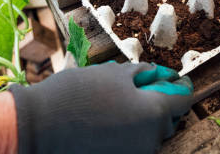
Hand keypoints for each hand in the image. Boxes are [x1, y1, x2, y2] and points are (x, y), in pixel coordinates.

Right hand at [9, 61, 193, 153]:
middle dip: (161, 102)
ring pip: (149, 133)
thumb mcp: (112, 74)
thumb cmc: (76, 95)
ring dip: (143, 118)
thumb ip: (142, 74)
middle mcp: (151, 140)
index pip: (182, 99)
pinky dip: (128, 132)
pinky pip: (133, 145)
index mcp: (154, 114)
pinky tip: (110, 118)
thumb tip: (158, 75)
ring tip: (121, 101)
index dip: (180, 86)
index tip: (177, 79)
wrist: (38, 129)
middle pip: (167, 119)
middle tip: (145, 86)